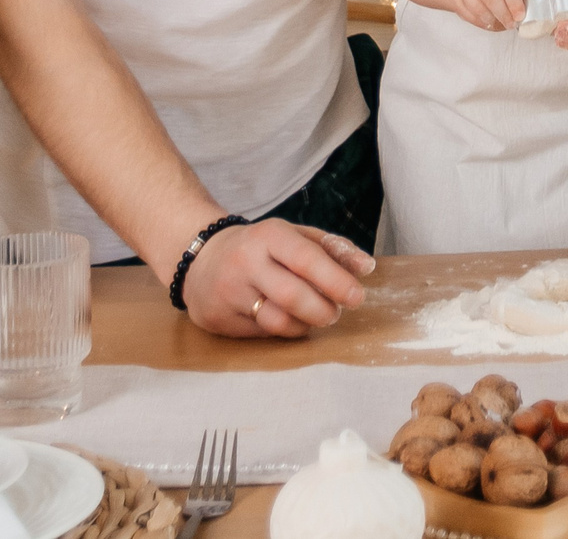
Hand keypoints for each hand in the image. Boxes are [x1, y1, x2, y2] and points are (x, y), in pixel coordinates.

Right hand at [179, 218, 374, 338]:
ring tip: (312, 318)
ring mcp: (228, 291)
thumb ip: (333, 249)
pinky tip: (283, 319)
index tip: (357, 297)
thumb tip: (367, 268)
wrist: (200, 256)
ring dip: (305, 326)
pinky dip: (280, 330)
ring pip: (277, 321)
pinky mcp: (216, 317)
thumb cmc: (260, 247)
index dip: (336, 281)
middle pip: (293, 296)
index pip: (307, 259)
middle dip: (323, 311)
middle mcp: (245, 262)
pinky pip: (260, 333)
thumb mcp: (294, 236)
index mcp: (268, 235)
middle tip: (335, 314)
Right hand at [448, 0, 529, 30]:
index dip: (514, 2)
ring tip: (502, 25)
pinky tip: (491, 24)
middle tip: (512, 25)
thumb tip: (536, 5)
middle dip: (504, 14)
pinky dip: (482, 23)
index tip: (520, 16)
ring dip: (492, 20)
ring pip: (478, 8)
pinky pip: (469, 15)